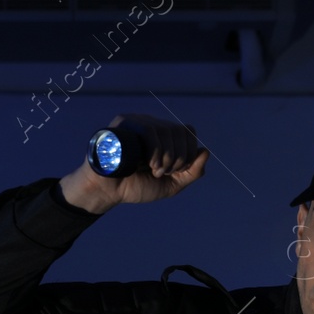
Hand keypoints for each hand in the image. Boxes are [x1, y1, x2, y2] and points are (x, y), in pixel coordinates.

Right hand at [59, 112, 208, 212]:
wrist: (108, 191)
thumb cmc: (136, 186)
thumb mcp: (171, 184)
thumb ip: (191, 172)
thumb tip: (205, 151)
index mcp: (163, 136)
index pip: (187, 132)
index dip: (188, 153)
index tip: (175, 171)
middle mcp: (152, 125)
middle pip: (181, 131)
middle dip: (178, 158)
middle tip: (163, 173)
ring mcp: (138, 122)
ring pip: (168, 130)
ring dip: (166, 158)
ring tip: (153, 170)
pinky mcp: (124, 123)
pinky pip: (150, 129)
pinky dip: (155, 151)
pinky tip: (147, 164)